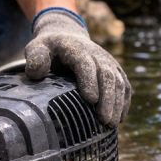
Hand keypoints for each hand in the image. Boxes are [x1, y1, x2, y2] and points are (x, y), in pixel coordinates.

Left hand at [24, 8, 130, 125]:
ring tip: (111, 124)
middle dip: (107, 99)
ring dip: (117, 104)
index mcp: (76, 49)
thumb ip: (36, 58)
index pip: (85, 64)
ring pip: (119, 82)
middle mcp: (97, 55)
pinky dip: (124, 102)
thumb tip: (36, 74)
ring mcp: (109, 62)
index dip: (90, 81)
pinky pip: (125, 86)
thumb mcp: (37, 48)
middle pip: (107, 75)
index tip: (90, 100)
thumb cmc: (50, 48)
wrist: (68, 36)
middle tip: (104, 121)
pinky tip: (119, 118)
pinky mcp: (116, 71)